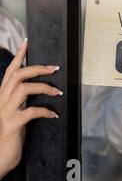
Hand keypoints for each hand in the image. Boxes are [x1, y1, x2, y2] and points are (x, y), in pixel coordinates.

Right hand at [0, 40, 60, 179]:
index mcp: (2, 97)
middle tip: (55, 68)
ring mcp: (5, 113)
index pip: (9, 72)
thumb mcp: (14, 113)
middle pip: (17, 75)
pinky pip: (31, 112)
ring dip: (44, 87)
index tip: (27, 44)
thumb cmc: (8, 136)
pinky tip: (54, 114)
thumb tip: (39, 88)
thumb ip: (21, 101)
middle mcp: (1, 102)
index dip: (18, 57)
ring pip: (23, 89)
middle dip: (37, 68)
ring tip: (58, 92)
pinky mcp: (12, 126)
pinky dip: (45, 111)